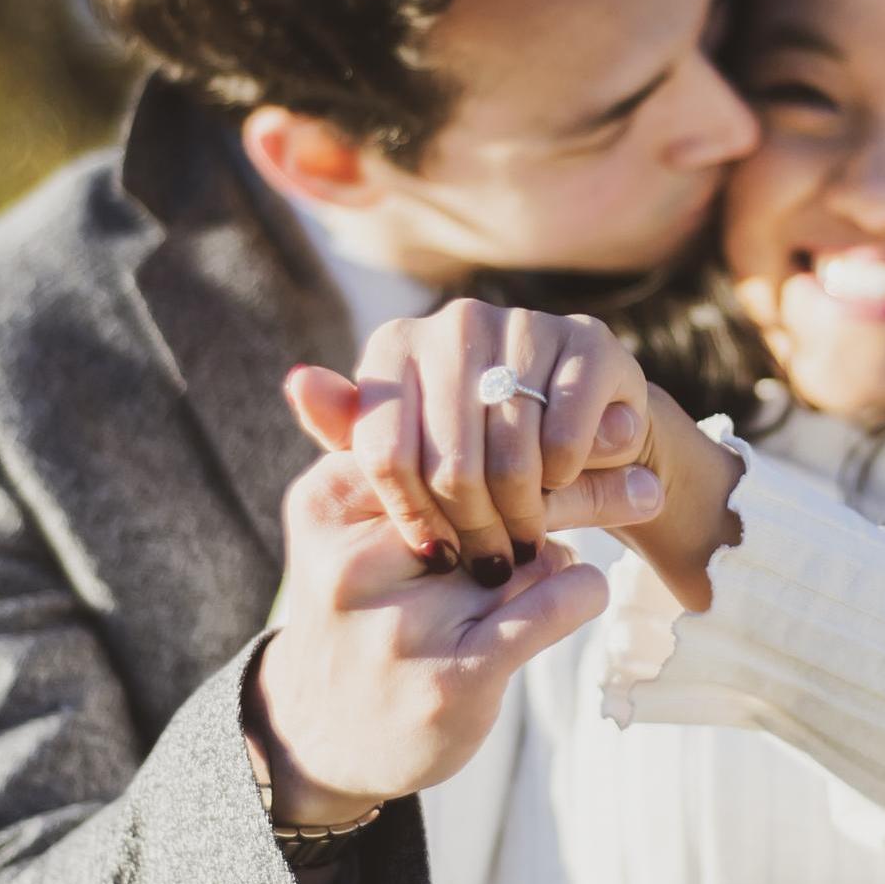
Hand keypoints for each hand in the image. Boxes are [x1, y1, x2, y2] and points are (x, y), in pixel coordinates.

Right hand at [249, 431, 622, 826]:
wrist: (317, 740)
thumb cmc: (357, 607)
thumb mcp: (352, 523)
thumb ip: (379, 446)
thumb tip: (383, 364)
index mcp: (329, 503)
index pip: (437, 433)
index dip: (512, 409)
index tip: (574, 397)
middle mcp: (357, 562)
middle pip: (484, 479)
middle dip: (564, 455)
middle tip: (631, 435)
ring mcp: (401, 627)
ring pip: (525, 538)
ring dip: (585, 511)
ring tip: (639, 494)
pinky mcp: (451, 681)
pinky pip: (545, 608)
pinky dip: (577, 590)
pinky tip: (586, 585)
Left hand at [292, 334, 747, 614]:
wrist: (584, 426)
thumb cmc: (481, 446)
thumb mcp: (411, 448)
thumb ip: (353, 430)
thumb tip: (297, 379)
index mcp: (396, 344)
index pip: (384, 453)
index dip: (411, 516)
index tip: (435, 553)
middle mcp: (454, 322)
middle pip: (448, 464)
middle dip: (472, 527)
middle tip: (488, 561)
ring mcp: (523, 324)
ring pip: (509, 457)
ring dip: (521, 515)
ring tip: (523, 540)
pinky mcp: (587, 342)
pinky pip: (564, 439)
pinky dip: (564, 479)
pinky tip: (560, 485)